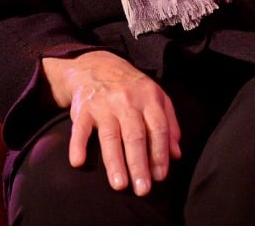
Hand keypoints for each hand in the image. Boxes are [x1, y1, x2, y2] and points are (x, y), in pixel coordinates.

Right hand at [41, 50, 180, 195]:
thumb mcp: (156, 97)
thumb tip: (176, 155)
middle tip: (143, 189)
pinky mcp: (83, 108)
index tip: (160, 176)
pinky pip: (80, 128)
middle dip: (139, 164)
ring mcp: (104, 104)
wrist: (96, 64)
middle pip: (135, 135)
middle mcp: (127, 100)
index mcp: (148, 98)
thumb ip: (169, 124)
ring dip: (115, 161)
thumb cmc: (132, 87)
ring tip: (119, 185)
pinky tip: (78, 162)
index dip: (160, 153)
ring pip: (110, 136)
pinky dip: (77, 144)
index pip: (158, 128)